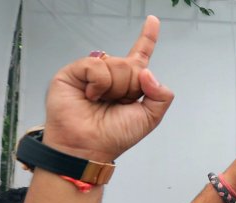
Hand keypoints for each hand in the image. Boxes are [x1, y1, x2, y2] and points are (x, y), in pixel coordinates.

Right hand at [42, 16, 173, 163]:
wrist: (88, 147)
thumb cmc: (115, 136)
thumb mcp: (149, 118)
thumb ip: (161, 96)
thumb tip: (148, 71)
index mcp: (130, 85)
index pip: (141, 56)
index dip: (147, 38)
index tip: (152, 21)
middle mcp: (112, 76)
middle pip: (133, 64)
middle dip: (131, 86)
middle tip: (118, 103)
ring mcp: (93, 73)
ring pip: (117, 63)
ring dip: (115, 87)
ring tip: (101, 101)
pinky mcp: (74, 72)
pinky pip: (97, 64)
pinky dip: (99, 83)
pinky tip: (90, 95)